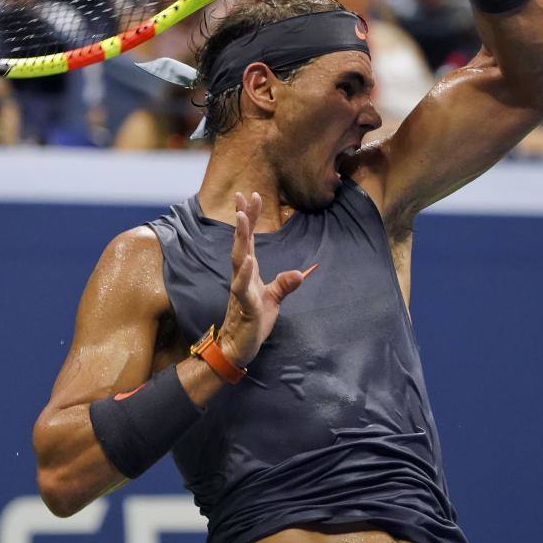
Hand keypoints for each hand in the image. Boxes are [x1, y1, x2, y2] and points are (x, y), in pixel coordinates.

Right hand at [219, 192, 313, 367]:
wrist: (239, 348)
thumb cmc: (253, 321)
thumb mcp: (274, 300)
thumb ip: (286, 284)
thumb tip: (304, 271)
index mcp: (249, 272)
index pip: (249, 240)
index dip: (250, 217)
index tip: (252, 195)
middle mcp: (241, 276)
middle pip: (241, 242)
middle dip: (242, 219)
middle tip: (242, 196)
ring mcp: (240, 289)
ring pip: (238, 259)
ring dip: (240, 238)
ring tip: (242, 218)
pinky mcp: (243, 305)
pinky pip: (242, 287)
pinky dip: (245, 273)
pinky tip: (249, 259)